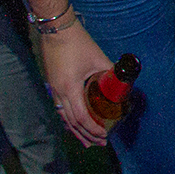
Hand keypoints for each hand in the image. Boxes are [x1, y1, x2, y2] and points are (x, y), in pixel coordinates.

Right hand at [37, 20, 113, 146]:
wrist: (57, 30)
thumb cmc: (78, 43)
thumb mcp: (98, 58)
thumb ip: (110, 71)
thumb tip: (122, 82)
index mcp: (70, 88)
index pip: (82, 117)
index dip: (93, 129)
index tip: (104, 135)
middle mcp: (59, 92)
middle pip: (71, 122)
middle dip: (86, 135)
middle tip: (99, 143)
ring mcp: (53, 89)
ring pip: (64, 117)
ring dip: (75, 130)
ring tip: (86, 141)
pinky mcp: (52, 84)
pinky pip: (60, 108)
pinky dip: (68, 119)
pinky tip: (74, 124)